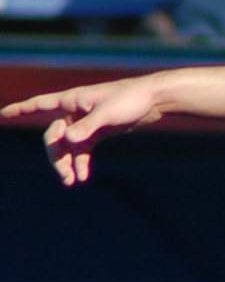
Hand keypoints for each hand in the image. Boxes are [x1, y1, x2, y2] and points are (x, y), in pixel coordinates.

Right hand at [1, 76, 165, 185]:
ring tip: (71, 181)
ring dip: (68, 163)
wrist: (152, 100)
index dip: (20, 110)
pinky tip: (82, 176)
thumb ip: (87, 127)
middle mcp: (74, 111)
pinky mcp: (97, 132)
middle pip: (55, 136)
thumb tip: (68, 140)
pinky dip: (81, 162)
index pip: (39, 104)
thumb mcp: (107, 114)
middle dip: (56, 157)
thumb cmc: (129, 100)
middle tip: (65, 177)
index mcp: (71, 100)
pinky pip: (82, 149)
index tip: (3, 115)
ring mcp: (85, 122)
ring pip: (68, 146)